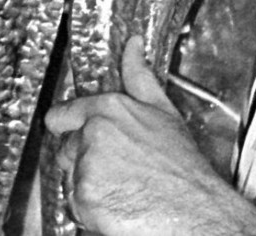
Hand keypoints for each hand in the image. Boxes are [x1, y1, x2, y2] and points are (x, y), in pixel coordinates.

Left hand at [46, 36, 255, 234]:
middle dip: (84, 160)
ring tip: (122, 186)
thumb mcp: (163, 112)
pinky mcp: (84, 196)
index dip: (67, 126)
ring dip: (89, 186)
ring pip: (72, 178)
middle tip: (118, 169)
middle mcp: (95, 133)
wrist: (192, 210)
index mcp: (111, 108)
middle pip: (67, 149)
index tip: (67, 129)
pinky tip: (119, 203)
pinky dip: (91, 210)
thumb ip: (140, 76)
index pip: (63, 113)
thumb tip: (133, 44)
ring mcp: (88, 165)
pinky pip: (75, 204)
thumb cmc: (182, 166)